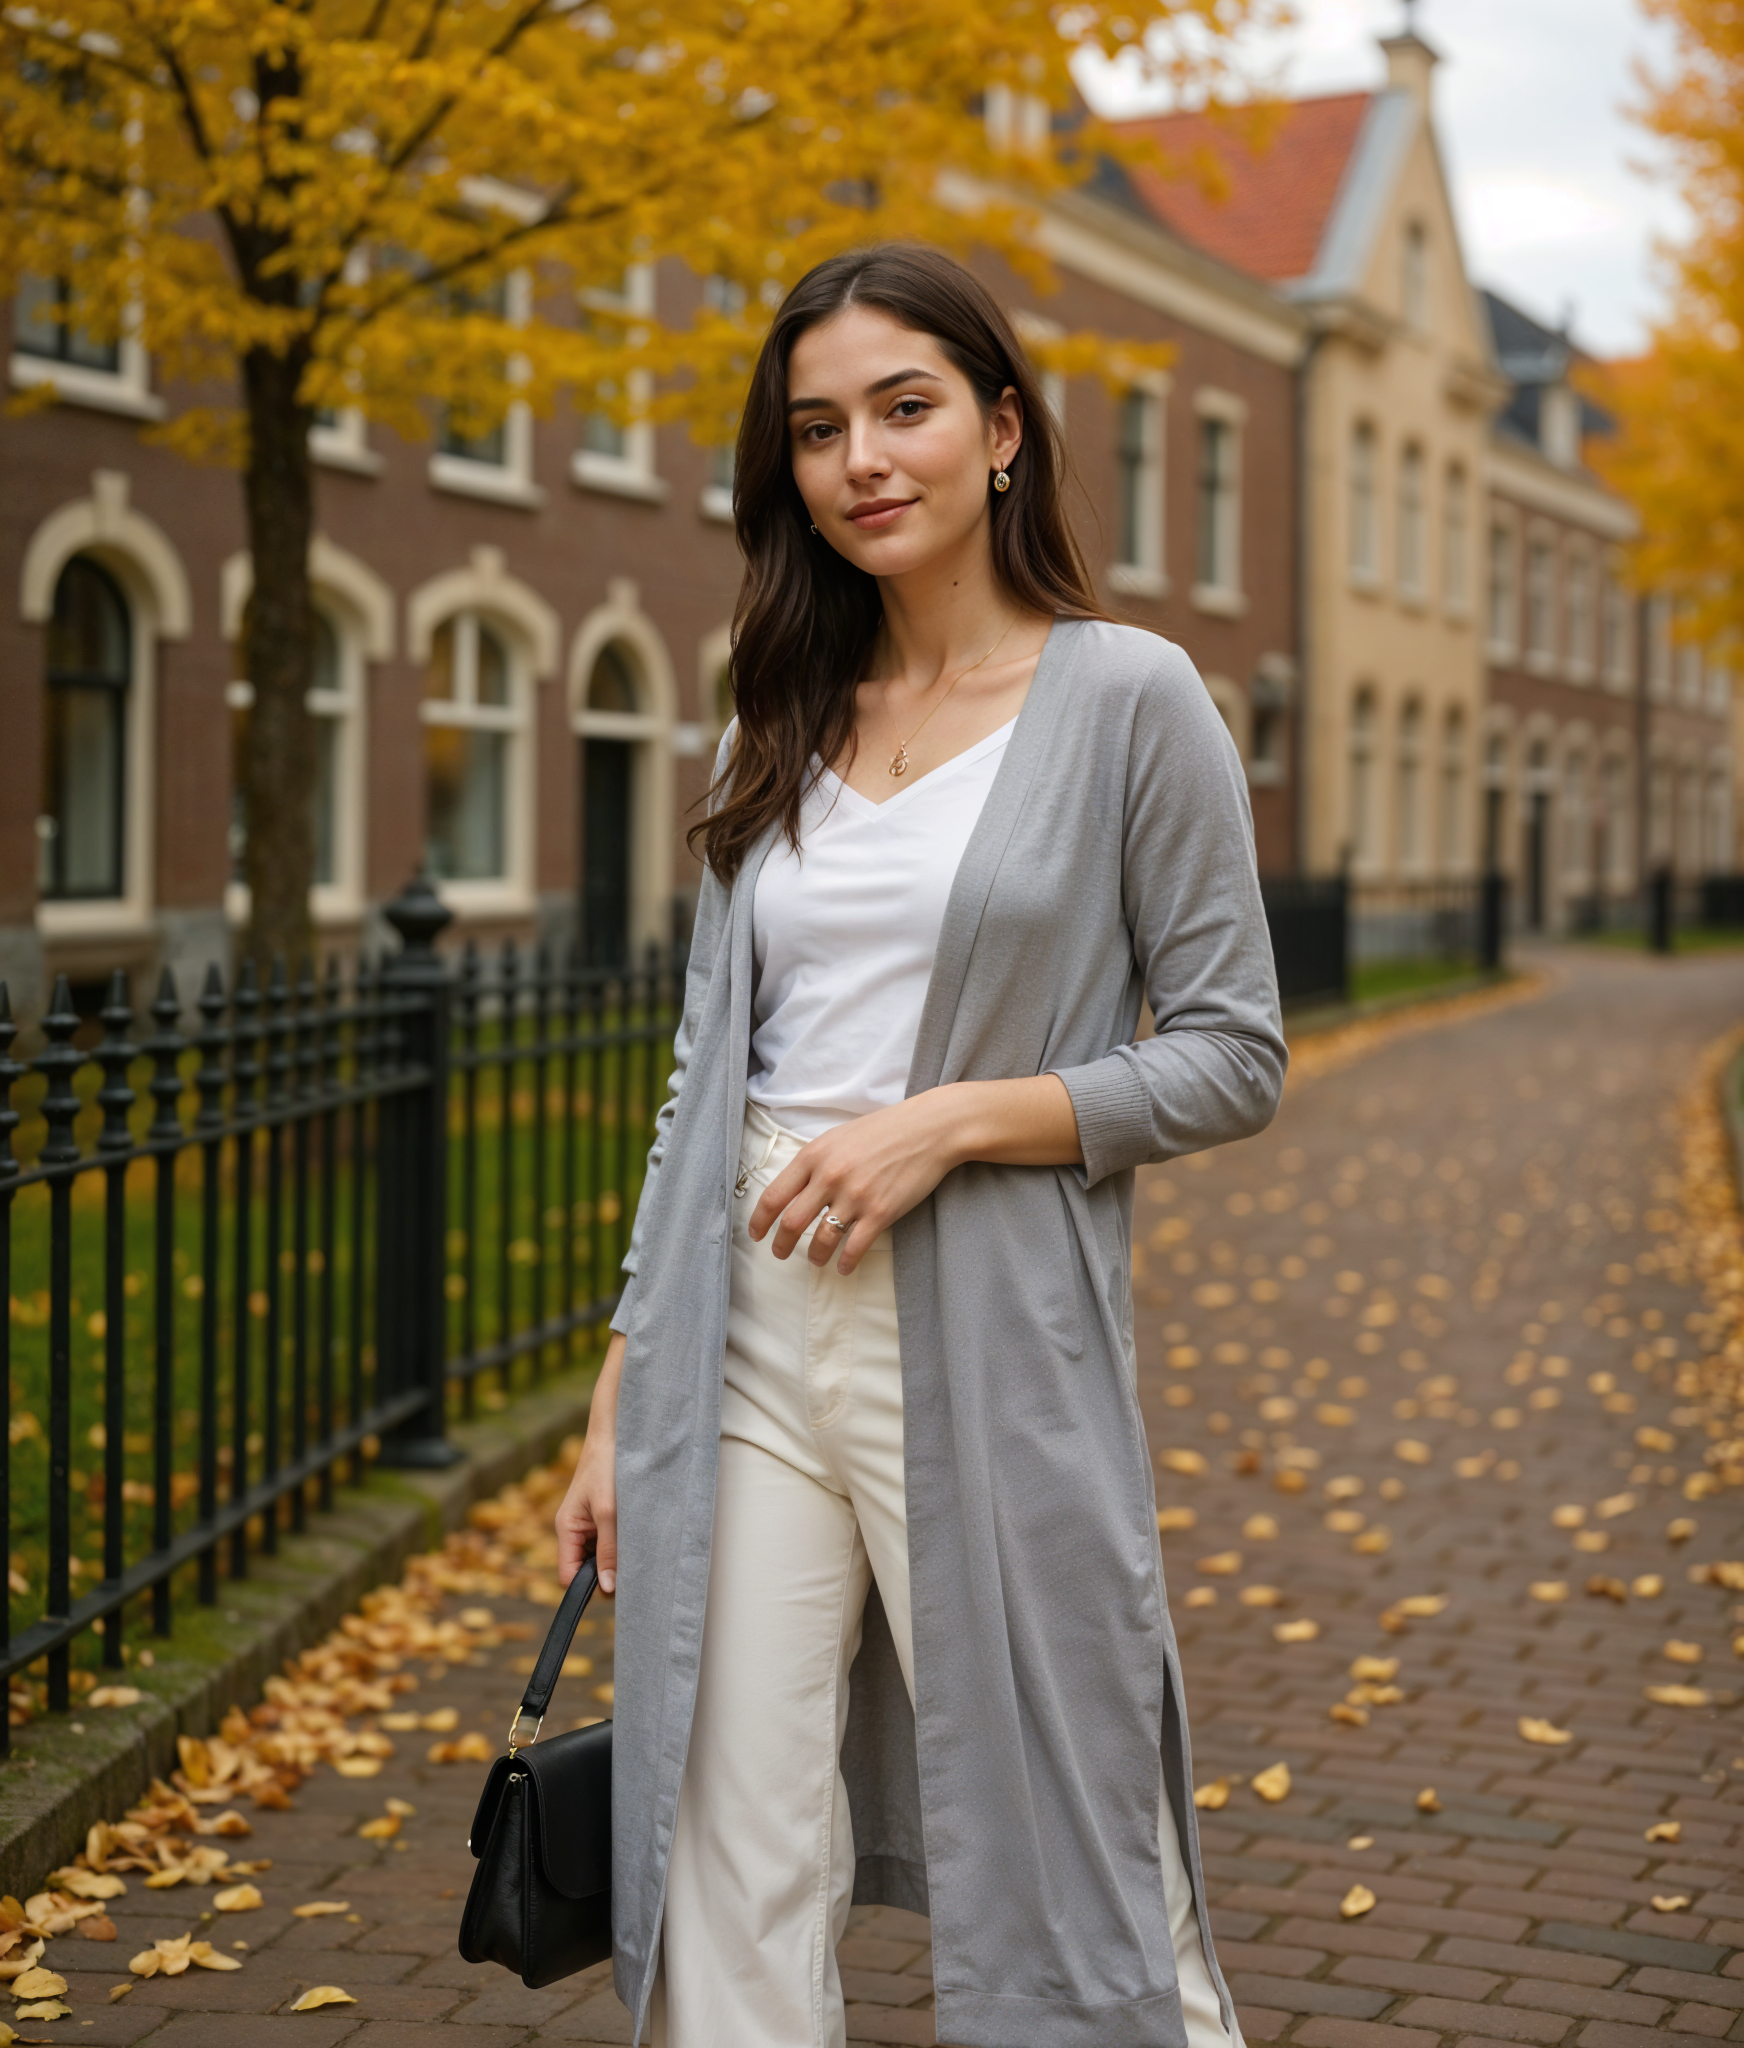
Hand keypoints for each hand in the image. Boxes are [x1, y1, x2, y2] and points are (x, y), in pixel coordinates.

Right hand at [555, 1333, 621, 1593]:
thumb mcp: (609, 1512)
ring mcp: (591, 1521)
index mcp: (566, 1528)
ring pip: (603, 1554)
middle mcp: (576, 1528)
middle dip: (608, 1572)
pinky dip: (626, 1541)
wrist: (619, 1429)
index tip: (615, 1590)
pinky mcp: (606, 1513)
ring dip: (620, 1555)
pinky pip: (613, 1538)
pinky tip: (641, 1535)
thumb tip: (608, 1589)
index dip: (587, 1588)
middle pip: (587, 1568)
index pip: (569, 1576)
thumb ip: (609, 1551)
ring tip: (640, 1548)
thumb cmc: (608, 1466)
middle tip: (634, 1569)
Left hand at [747, 1091, 974, 1274]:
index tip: (757, 1234)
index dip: (759, 1221)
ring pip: (821, 1240)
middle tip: (780, 1253)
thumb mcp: (838, 1136)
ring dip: (814, 1256)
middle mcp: (830, 1176)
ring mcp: (856, 1196)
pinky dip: (846, 1263)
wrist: (929, 1129)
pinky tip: (844, 1267)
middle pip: (791, 1223)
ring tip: (816, 1260)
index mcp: (814, 1155)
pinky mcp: (881, 1212)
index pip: (774, 1196)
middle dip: (781, 1245)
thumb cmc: (884, 1130)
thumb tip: (794, 1189)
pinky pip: (854, 1248)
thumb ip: (814, 1161)